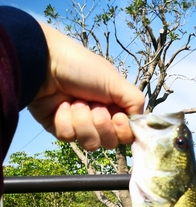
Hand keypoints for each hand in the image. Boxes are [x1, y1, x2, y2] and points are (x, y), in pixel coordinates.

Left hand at [28, 22, 143, 150]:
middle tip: (93, 105)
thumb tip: (140, 123)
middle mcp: (99, 119)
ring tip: (74, 102)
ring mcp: (80, 126)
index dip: (123, 131)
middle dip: (101, 124)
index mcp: (114, 108)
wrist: (44, 64)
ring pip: (90, 143)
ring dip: (83, 121)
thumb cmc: (81, 67)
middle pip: (110, 143)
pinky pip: (69, 137)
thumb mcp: (115, 81)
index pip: (127, 135)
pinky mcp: (61, 129)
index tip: (118, 117)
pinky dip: (65, 120)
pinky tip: (60, 104)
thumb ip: (135, 102)